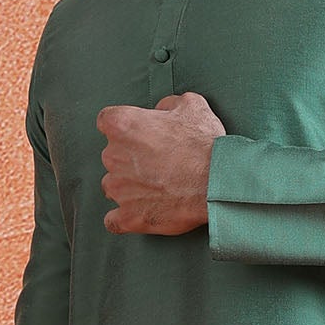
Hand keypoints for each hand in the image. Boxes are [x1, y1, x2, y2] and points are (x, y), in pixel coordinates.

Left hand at [98, 91, 225, 233]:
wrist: (217, 182)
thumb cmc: (204, 144)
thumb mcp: (192, 106)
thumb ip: (168, 104)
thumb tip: (162, 111)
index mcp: (123, 125)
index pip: (107, 120)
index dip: (124, 128)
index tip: (138, 134)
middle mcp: (113, 155)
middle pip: (111, 155)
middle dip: (130, 158)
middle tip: (157, 163)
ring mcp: (119, 188)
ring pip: (113, 186)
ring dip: (128, 187)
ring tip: (155, 189)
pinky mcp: (128, 216)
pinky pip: (113, 220)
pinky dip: (124, 217)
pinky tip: (138, 213)